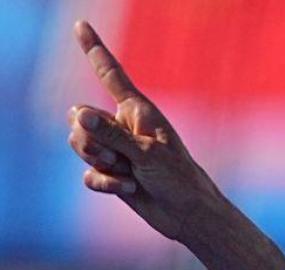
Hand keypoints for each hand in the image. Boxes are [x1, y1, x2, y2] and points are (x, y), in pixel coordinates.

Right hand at [65, 20, 216, 242]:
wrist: (189, 216)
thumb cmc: (180, 180)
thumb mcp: (148, 154)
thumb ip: (113, 134)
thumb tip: (81, 116)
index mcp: (137, 110)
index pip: (110, 74)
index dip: (94, 49)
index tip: (80, 23)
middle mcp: (122, 126)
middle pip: (79, 118)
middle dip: (93, 141)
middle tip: (124, 158)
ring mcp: (115, 150)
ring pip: (79, 145)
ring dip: (102, 163)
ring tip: (130, 173)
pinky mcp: (111, 174)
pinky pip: (89, 174)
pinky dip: (105, 184)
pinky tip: (128, 189)